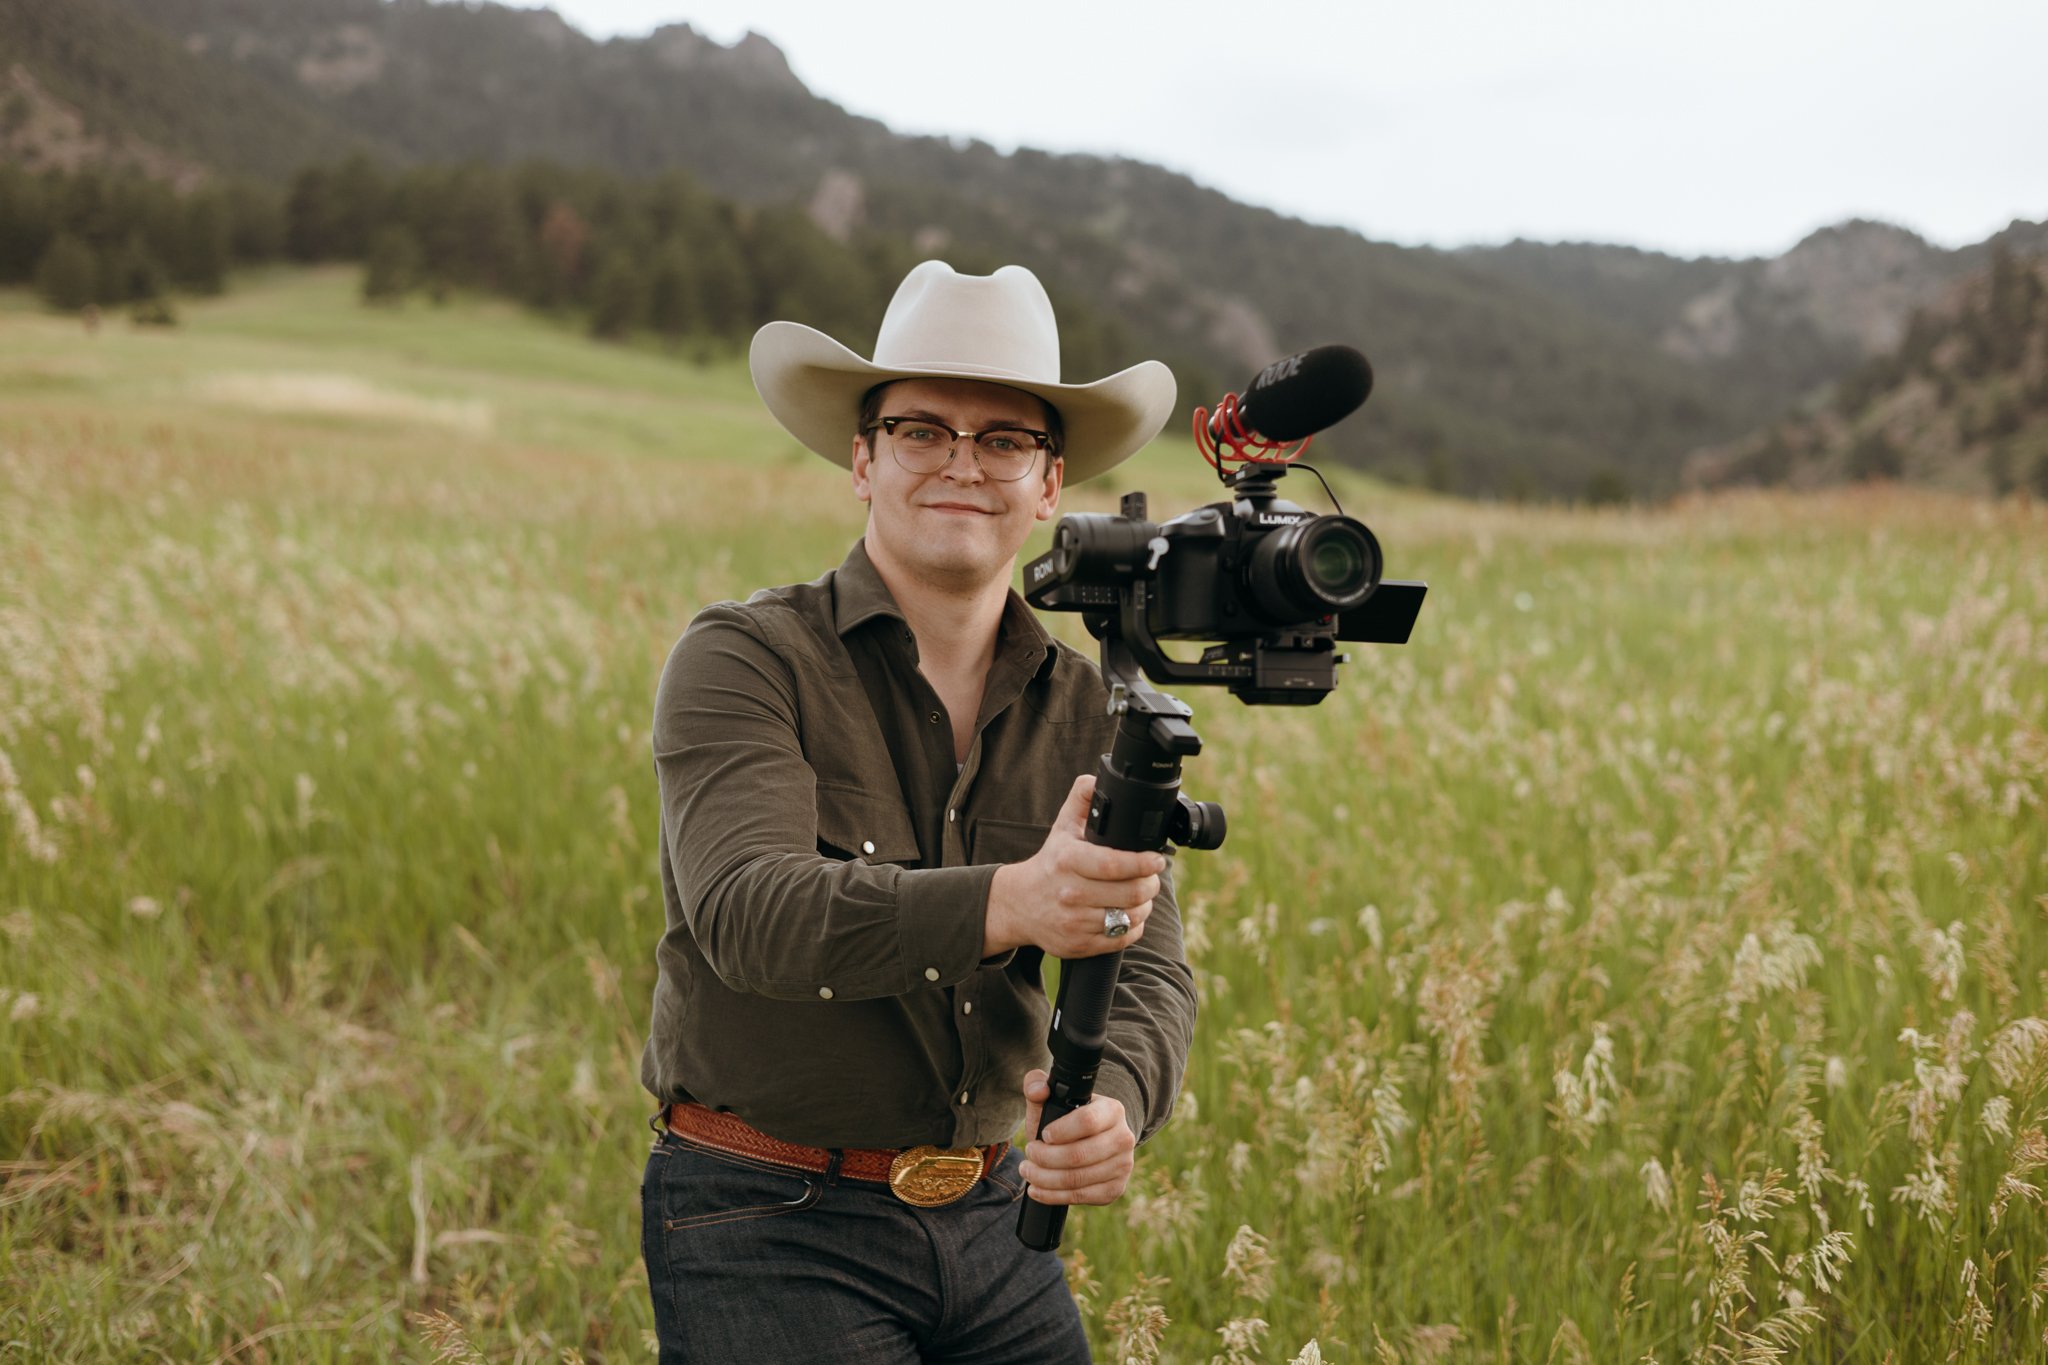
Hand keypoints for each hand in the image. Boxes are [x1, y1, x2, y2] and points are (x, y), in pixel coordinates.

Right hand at [983, 775, 1163, 958]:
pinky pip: (1121, 938)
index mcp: (1067, 861)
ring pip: (1129, 918)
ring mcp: (1073, 922)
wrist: (1019, 904)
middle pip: (1129, 894)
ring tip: (1142, 894)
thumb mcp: (1062, 827)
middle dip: (1150, 884)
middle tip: (1152, 876)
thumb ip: (1083, 798)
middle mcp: (1069, 893)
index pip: (1114, 865)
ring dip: (1144, 905)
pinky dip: (1134, 926)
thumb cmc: (1051, 863)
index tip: (1157, 859)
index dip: (1143, 863)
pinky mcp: (1078, 945)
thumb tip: (1099, 778)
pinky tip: (1129, 914)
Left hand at [1016, 1068, 1136, 1205]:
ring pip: (1077, 1179)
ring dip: (1044, 1178)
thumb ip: (1037, 1085)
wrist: (1093, 1141)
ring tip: (1028, 1171)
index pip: (1087, 1122)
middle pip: (1079, 1155)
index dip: (1060, 1131)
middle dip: (1044, 1158)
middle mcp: (1124, 1138)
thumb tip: (1038, 1089)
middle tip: (1028, 1153)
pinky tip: (1038, 1189)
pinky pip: (1081, 1197)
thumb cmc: (1068, 1120)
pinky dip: (1053, 1196)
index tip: (1043, 1135)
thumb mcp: (1052, 1099)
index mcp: (1112, 1110)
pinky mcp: (1115, 1189)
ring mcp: (1122, 1166)